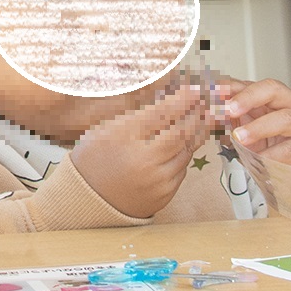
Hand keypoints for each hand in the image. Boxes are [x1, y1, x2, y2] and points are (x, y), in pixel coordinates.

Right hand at [70, 88, 213, 219]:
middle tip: (203, 104)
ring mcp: (156, 180)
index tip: (193, 90)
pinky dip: (184, 155)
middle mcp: (144, 159)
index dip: (182, 100)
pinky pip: (182, 170)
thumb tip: (166, 100)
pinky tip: (184, 145)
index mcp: (124, 138)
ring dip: (194, 134)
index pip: (162, 113)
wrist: (87, 201)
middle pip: (180, 132)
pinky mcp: (164, 195)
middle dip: (195, 115)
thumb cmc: (92, 159)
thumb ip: (135, 116)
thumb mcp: (105, 129)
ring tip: (200, 121)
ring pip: (185, 152)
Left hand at [208, 76, 290, 184]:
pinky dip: (271, 155)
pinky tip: (258, 159)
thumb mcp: (249, 124)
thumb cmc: (273, 140)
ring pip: (285, 119)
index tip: (212, 93)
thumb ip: (231, 116)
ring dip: (259, 128)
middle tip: (229, 110)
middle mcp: (289, 103)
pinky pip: (289, 149)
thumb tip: (206, 112)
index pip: (249, 83)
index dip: (230, 87)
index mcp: (271, 94)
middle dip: (248, 97)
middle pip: (272, 89)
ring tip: (240, 138)